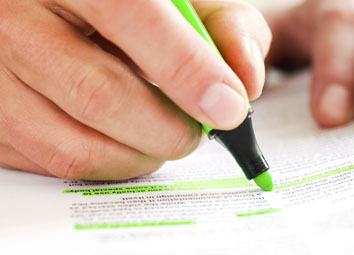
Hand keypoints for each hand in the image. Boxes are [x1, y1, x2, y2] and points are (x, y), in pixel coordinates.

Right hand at [0, 0, 270, 178]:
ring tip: (161, 138)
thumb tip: (245, 84)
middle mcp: (16, 18)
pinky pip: (46, 163)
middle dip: (167, 130)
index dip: (188, 70)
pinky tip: (119, 139)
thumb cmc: (130, 5)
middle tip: (196, 133)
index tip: (229, 108)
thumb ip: (224, 26)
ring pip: (69, 144)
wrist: (62, 10)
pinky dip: (100, 163)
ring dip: (135, 156)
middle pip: (98, 94)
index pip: (132, 16)